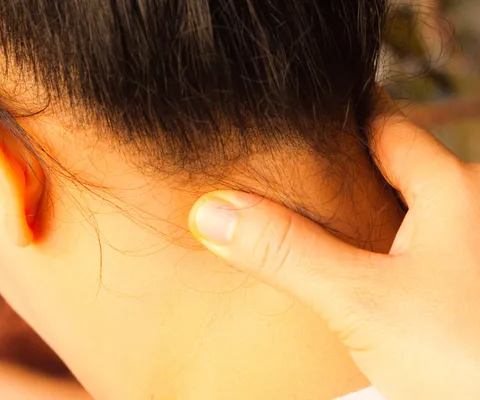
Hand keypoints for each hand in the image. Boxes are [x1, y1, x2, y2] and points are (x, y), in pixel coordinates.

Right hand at [189, 113, 479, 399]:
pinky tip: (345, 259)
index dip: (333, 111)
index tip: (290, 106)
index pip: (382, 122)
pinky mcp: (460, 282)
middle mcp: (470, 205)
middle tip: (281, 161)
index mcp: (454, 188)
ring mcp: (468, 245)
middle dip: (337, 162)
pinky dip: (371, 242)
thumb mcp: (362, 300)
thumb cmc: (466, 360)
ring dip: (354, 206)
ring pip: (401, 205)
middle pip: (391, 162)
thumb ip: (285, 252)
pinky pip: (408, 243)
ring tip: (302, 208)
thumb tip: (212, 212)